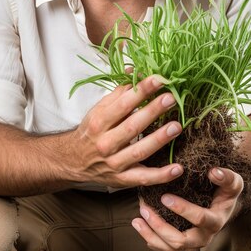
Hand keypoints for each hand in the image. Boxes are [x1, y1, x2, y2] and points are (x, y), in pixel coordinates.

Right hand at [69, 75, 183, 187]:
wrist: (72, 162)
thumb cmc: (90, 132)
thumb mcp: (98, 110)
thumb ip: (118, 92)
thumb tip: (135, 71)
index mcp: (99, 122)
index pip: (122, 104)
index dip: (142, 91)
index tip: (159, 79)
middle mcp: (105, 143)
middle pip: (132, 126)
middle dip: (153, 111)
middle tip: (171, 98)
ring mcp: (114, 163)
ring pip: (139, 151)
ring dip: (159, 139)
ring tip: (176, 126)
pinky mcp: (123, 179)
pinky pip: (144, 179)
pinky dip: (162, 176)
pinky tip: (178, 168)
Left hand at [132, 167, 242, 250]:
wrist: (222, 206)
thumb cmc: (225, 191)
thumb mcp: (232, 182)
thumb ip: (227, 177)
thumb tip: (214, 171)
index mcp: (216, 221)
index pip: (200, 219)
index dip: (183, 209)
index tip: (164, 197)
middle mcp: (204, 237)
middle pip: (181, 240)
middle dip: (160, 226)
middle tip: (144, 209)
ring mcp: (193, 244)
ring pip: (170, 249)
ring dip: (151, 235)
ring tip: (136, 220)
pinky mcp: (183, 246)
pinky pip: (166, 250)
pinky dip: (151, 241)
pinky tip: (140, 227)